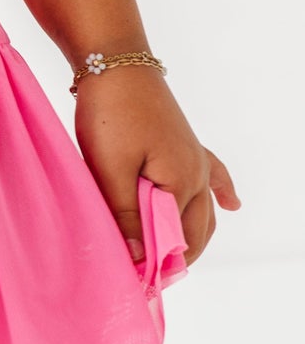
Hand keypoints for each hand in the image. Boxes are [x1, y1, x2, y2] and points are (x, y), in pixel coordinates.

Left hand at [73, 67, 240, 269]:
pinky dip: (223, 190)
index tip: (137, 282)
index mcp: (182, 184)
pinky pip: (213, 173)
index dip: (158, 265)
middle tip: (147, 275)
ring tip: (176, 260)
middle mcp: (197, 173)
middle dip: (175, 255)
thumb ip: (126, 215)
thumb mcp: (110, 169)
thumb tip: (140, 258)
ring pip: (202, 208)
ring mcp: (195, 156)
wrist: (114, 62)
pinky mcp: (185, 141)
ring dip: (191, 233)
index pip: (177, 242)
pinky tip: (233, 204)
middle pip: (194, 229)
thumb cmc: (111, 114)